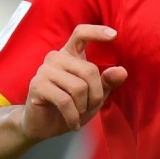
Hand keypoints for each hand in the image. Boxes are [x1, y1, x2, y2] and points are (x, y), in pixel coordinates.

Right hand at [22, 25, 127, 141]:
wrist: (42, 126)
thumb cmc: (71, 107)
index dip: (97, 32)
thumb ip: (107, 82)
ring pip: (78, 87)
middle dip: (96, 94)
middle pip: (89, 70)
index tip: (114, 35)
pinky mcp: (37, 85)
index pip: (81, 33)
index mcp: (70, 54)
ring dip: (83, 107)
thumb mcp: (94, 96)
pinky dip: (73, 116)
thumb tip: (122, 71)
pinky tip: (72, 123)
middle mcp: (56, 58)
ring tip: (79, 114)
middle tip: (90, 107)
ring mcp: (45, 70)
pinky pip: (65, 101)